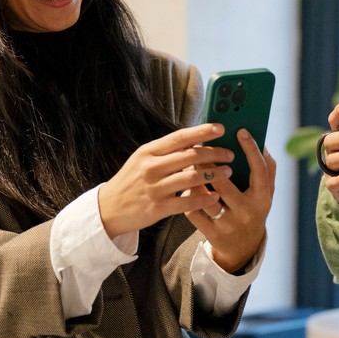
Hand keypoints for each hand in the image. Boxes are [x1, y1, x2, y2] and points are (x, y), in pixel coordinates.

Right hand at [98, 123, 234, 238]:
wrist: (108, 209)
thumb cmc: (131, 182)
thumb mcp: (142, 160)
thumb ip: (165, 151)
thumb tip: (194, 140)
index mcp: (148, 152)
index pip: (179, 137)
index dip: (202, 131)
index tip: (220, 128)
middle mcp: (151, 167)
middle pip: (190, 156)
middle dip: (215, 153)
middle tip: (230, 154)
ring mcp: (155, 188)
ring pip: (192, 177)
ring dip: (214, 174)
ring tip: (228, 172)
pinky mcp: (158, 208)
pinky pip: (188, 202)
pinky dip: (204, 198)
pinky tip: (215, 195)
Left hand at [187, 129, 276, 272]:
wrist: (243, 248)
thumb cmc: (253, 210)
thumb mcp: (265, 192)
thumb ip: (267, 169)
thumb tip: (262, 144)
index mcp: (262, 198)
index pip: (259, 169)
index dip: (250, 149)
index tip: (240, 130)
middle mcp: (246, 211)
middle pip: (224, 183)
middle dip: (209, 163)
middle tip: (199, 147)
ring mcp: (229, 224)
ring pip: (205, 197)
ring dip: (195, 180)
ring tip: (189, 166)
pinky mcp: (212, 233)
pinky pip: (194, 211)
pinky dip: (189, 197)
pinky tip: (187, 187)